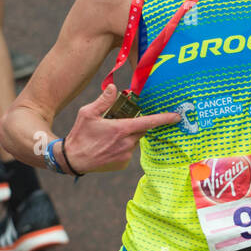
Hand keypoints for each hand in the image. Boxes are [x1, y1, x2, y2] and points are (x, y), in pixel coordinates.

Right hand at [62, 83, 180, 172]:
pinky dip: (122, 147)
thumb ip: (103, 100)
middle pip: (140, 130)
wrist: (73, 160)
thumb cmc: (80, 135)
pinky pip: (128, 152)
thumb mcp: (88, 113)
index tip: (176, 117)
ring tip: (108, 137)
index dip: (164, 119)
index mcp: (121, 129)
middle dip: (134, 124)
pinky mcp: (123, 164)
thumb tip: (113, 87)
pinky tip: (108, 147)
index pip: (148, 122)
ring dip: (127, 136)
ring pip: (134, 141)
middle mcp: (127, 143)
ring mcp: (126, 155)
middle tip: (119, 122)